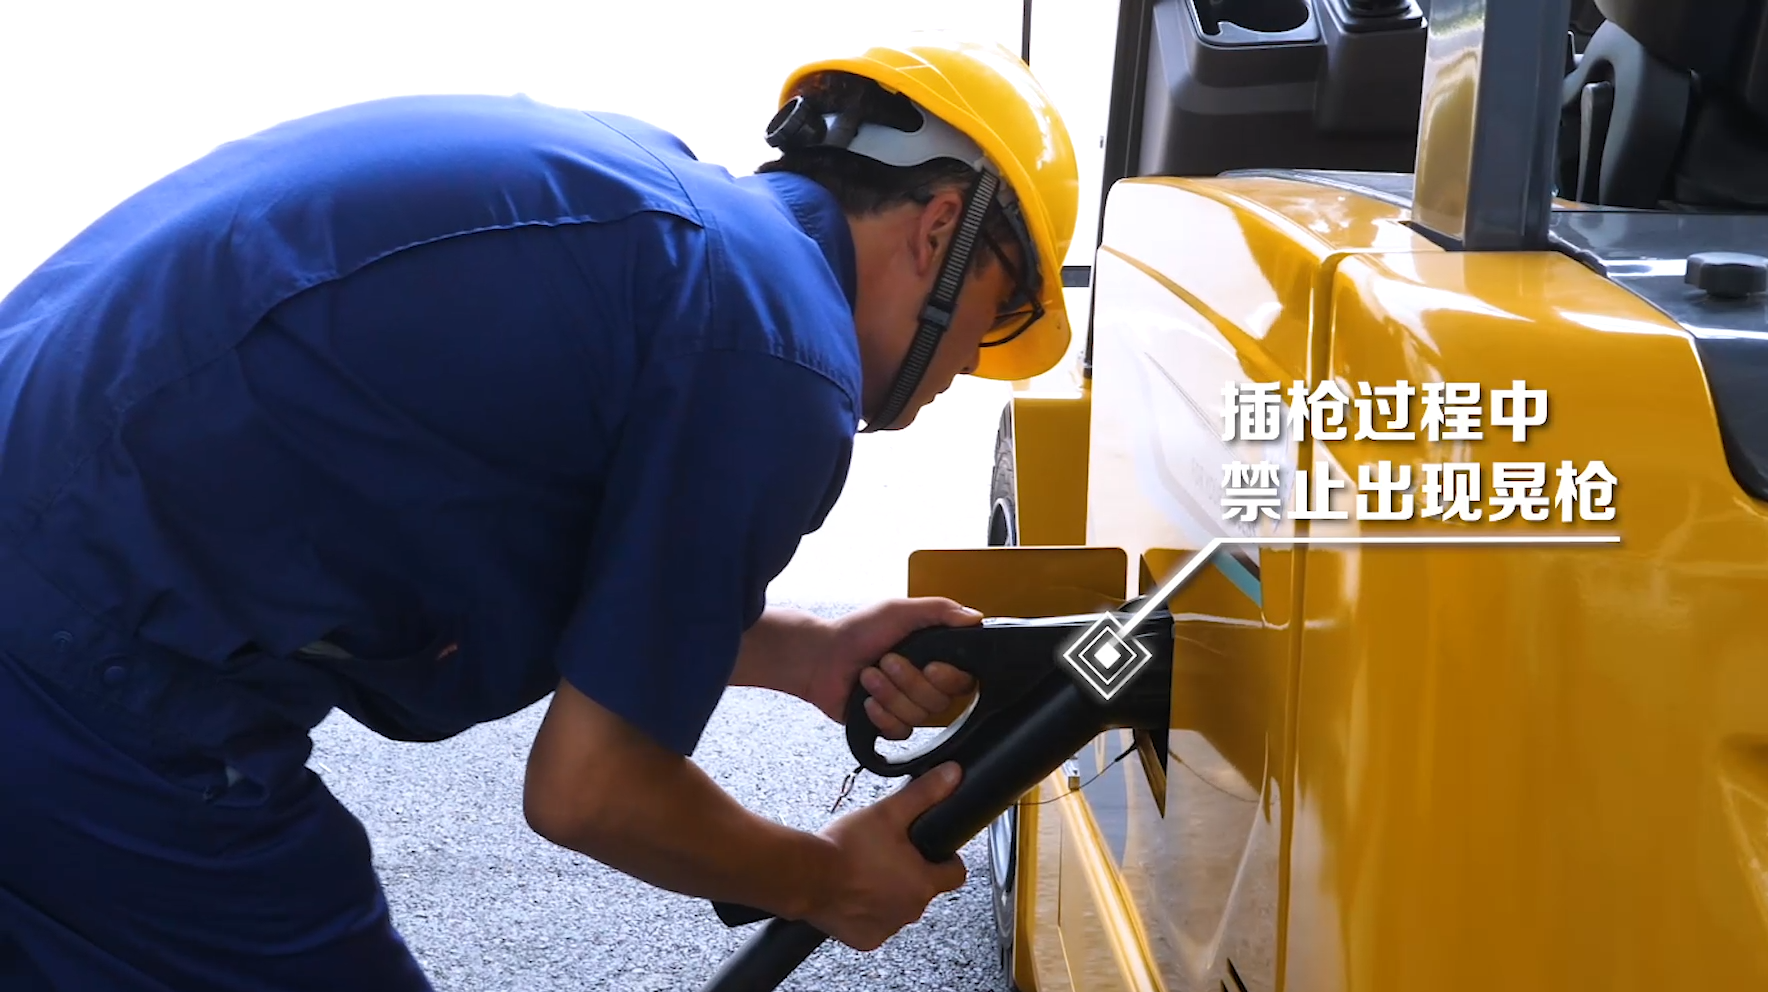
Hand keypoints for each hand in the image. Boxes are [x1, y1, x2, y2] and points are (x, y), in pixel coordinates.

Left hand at [802, 598, 981, 738]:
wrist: (820, 658)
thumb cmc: (857, 631)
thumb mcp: (899, 611)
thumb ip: (940, 610)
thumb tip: (976, 617)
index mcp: (934, 656)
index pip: (962, 680)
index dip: (947, 677)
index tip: (929, 663)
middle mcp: (925, 683)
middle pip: (941, 701)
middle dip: (909, 681)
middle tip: (887, 661)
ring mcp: (907, 705)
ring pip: (919, 717)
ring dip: (890, 694)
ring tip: (869, 675)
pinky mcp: (889, 724)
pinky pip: (900, 732)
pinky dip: (881, 715)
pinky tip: (866, 700)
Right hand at [806, 762, 967, 949]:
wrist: (807, 876)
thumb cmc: (846, 850)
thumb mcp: (889, 812)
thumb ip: (924, 794)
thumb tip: (950, 776)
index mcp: (923, 883)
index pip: (955, 873)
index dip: (947, 858)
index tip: (935, 850)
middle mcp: (910, 910)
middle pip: (923, 888)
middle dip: (910, 871)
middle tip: (887, 852)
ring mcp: (887, 927)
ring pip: (898, 906)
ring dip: (888, 891)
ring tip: (865, 869)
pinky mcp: (865, 938)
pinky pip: (874, 923)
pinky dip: (866, 910)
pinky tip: (852, 891)